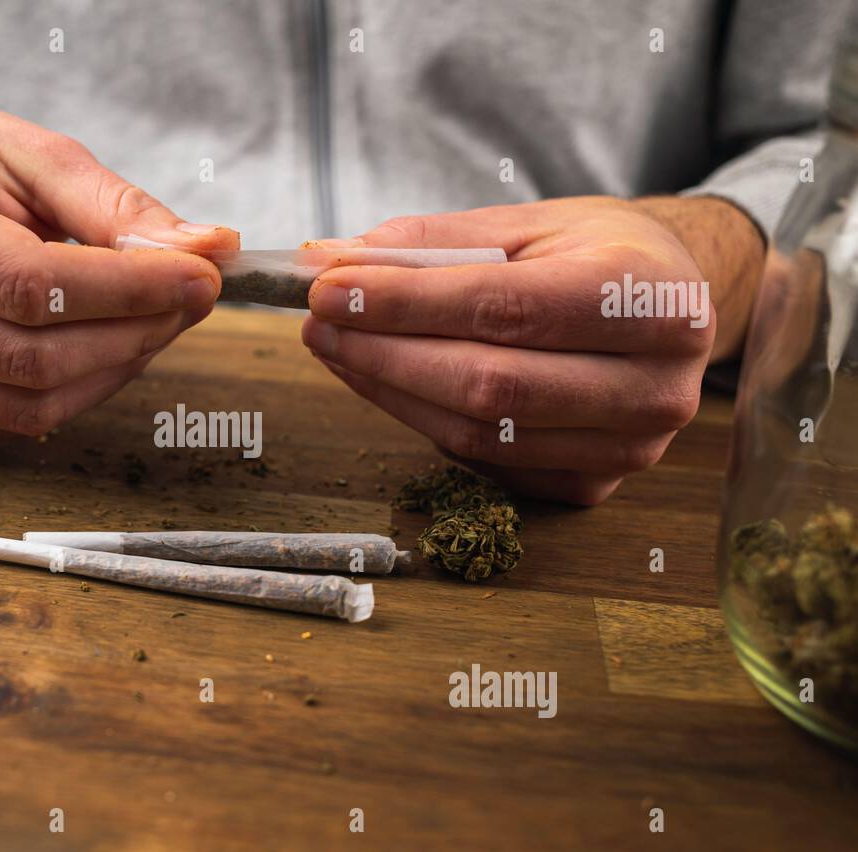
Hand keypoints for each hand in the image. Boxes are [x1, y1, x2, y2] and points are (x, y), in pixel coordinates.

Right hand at [0, 94, 237, 439]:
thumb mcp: (37, 158)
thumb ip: (120, 210)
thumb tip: (213, 251)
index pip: (28, 286)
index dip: (127, 292)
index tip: (202, 277)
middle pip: (33, 359)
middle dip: (135, 333)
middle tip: (191, 298)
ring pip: (29, 407)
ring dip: (114, 369)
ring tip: (152, 320)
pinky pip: (7, 424)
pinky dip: (74, 392)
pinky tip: (95, 345)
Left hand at [301, 197, 739, 504]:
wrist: (672, 305)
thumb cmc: (598, 255)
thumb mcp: (527, 224)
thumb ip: (432, 244)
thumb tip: (327, 261)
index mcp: (651, 297)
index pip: (504, 309)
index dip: (405, 304)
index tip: (328, 288)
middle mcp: (653, 383)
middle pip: (488, 385)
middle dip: (384, 353)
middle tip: (319, 323)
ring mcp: (629, 447)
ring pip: (479, 433)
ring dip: (390, 392)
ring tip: (339, 348)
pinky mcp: (593, 485)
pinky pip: (486, 462)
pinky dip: (424, 421)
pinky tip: (387, 382)